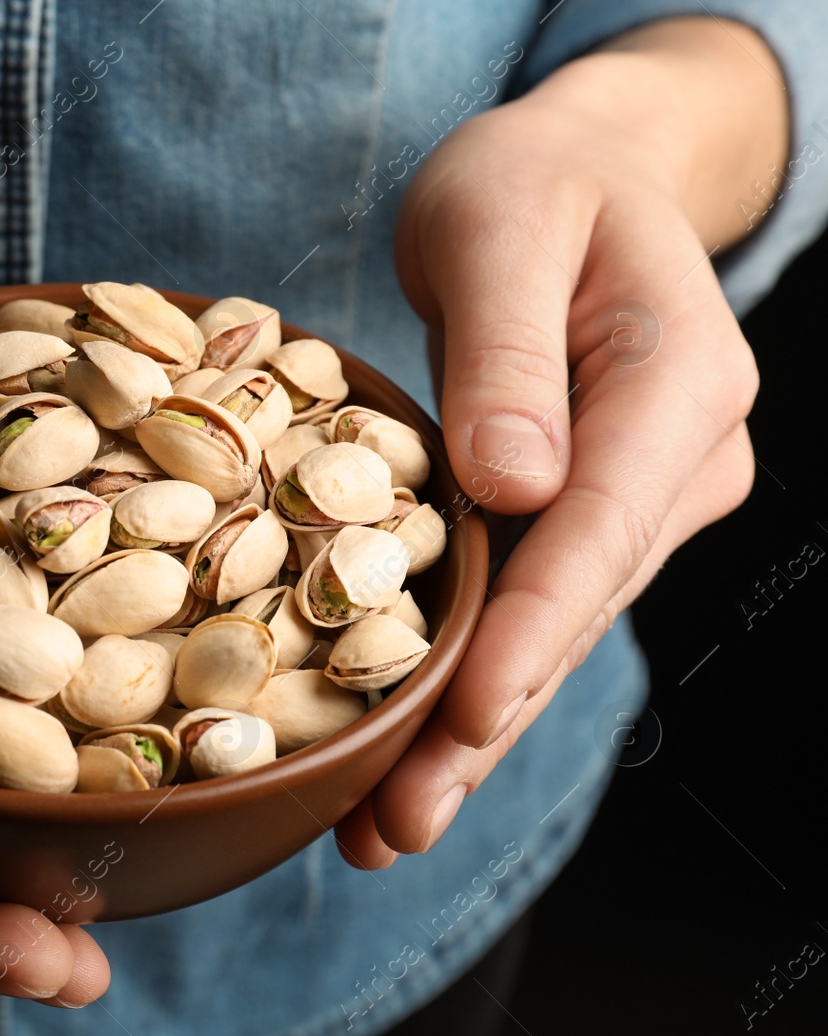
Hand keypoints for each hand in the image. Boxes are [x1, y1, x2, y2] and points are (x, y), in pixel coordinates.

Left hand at [335, 18, 784, 863]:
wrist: (569, 179)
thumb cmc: (529, 183)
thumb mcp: (499, 227)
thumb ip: (507, 352)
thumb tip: (515, 483)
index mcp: (678, 385)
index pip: (601, 529)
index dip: (532, 631)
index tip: (464, 717)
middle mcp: (674, 463)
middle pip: (573, 612)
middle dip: (484, 723)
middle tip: (396, 824)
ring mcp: (635, 500)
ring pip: (548, 633)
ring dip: (467, 735)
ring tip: (382, 830)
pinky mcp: (583, 517)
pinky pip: (523, 610)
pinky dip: (461, 681)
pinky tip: (402, 755)